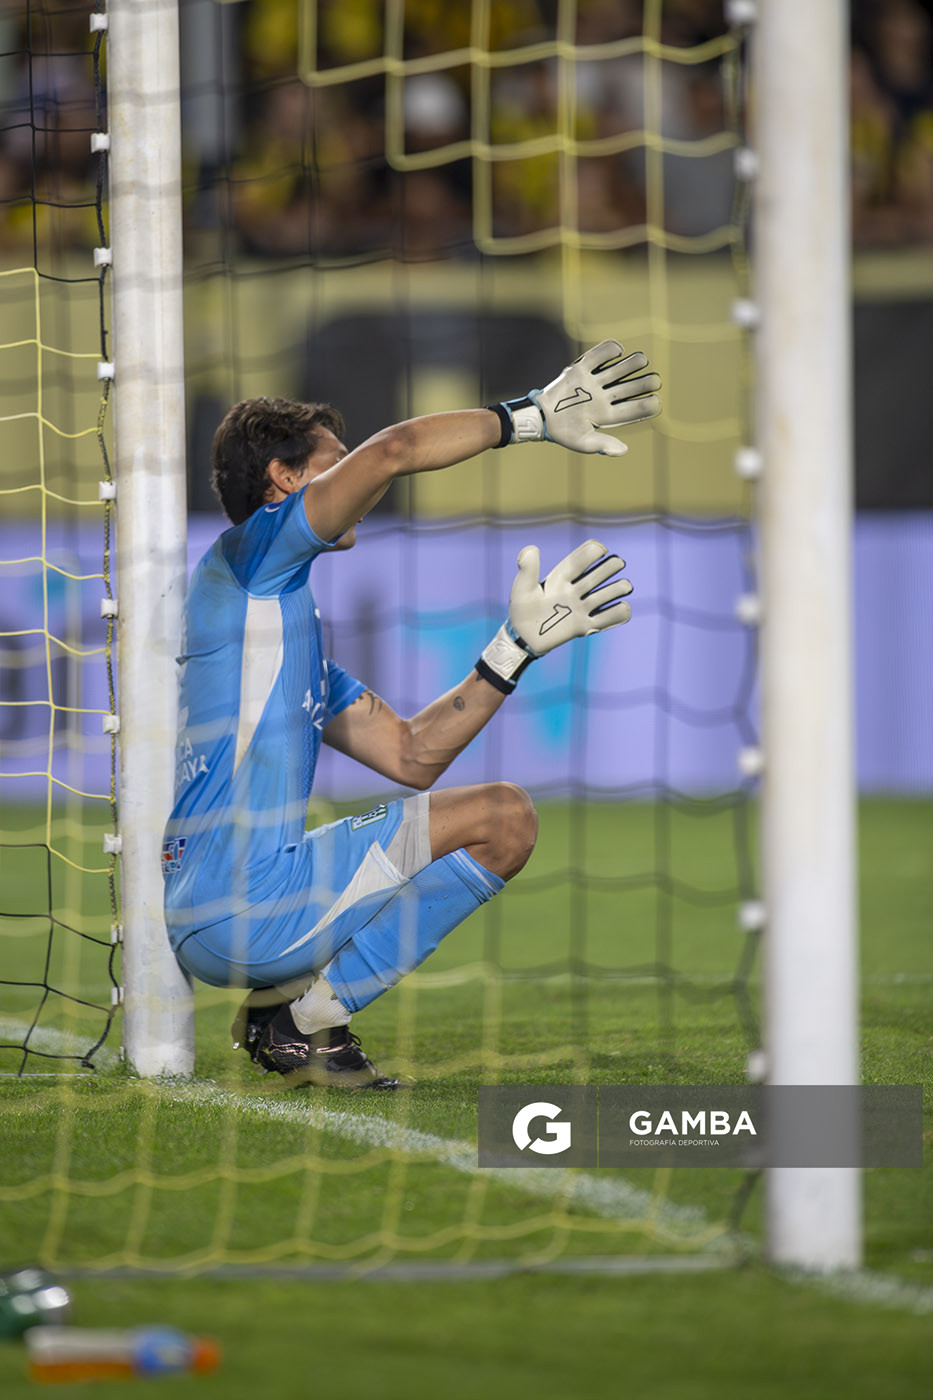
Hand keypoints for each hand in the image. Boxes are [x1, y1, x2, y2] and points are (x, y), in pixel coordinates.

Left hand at [476, 540, 632, 691]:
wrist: (523, 639)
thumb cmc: (521, 611)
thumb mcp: (522, 588)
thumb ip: (528, 569)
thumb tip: (532, 548)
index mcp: (561, 579)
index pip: (580, 560)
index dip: (593, 551)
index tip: (601, 550)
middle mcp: (574, 591)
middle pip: (599, 574)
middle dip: (611, 566)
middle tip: (618, 564)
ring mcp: (581, 608)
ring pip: (607, 594)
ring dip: (619, 588)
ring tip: (624, 587)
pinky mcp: (584, 626)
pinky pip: (607, 619)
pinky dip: (619, 613)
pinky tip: (622, 608)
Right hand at [492, 340, 660, 456]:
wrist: (540, 418)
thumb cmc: (563, 433)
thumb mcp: (582, 442)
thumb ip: (602, 445)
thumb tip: (623, 450)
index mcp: (608, 415)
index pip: (635, 410)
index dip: (649, 405)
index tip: (656, 401)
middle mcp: (604, 397)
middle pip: (631, 387)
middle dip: (645, 383)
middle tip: (654, 380)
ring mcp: (594, 383)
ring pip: (619, 369)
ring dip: (633, 364)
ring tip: (641, 361)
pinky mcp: (581, 370)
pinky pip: (599, 356)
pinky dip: (610, 350)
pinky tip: (618, 351)